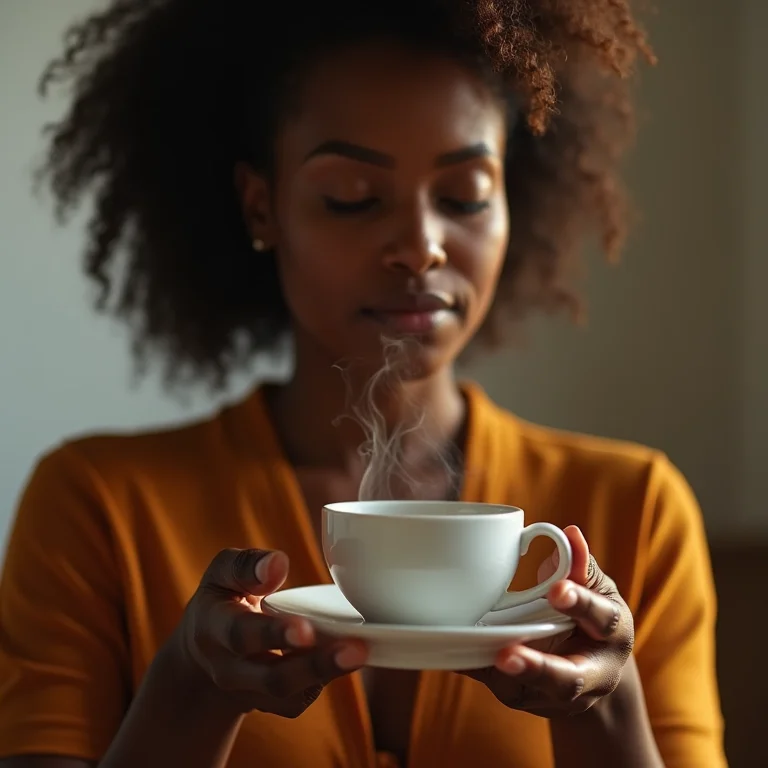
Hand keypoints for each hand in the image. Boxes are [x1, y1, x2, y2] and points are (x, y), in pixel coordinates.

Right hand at [169, 548, 367, 717]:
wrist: (203, 656)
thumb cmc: (222, 599)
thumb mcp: (222, 573)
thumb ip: (246, 565)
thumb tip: (278, 562)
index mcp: (214, 628)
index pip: (241, 634)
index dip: (274, 633)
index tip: (305, 627)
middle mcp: (229, 669)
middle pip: (272, 677)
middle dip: (314, 665)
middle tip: (355, 649)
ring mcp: (250, 692)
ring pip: (289, 695)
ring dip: (327, 675)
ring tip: (361, 653)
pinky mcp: (271, 702)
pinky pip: (297, 702)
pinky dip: (325, 681)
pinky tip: (348, 658)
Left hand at [462, 526, 633, 717]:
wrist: (594, 670)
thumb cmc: (592, 616)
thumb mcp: (595, 588)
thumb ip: (580, 564)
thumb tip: (567, 533)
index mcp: (613, 634)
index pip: (602, 618)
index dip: (580, 603)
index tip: (556, 589)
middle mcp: (594, 674)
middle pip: (568, 680)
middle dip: (538, 668)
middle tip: (507, 654)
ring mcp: (561, 696)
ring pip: (531, 694)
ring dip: (501, 677)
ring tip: (476, 657)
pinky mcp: (531, 701)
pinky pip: (504, 690)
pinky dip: (480, 672)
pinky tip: (457, 656)